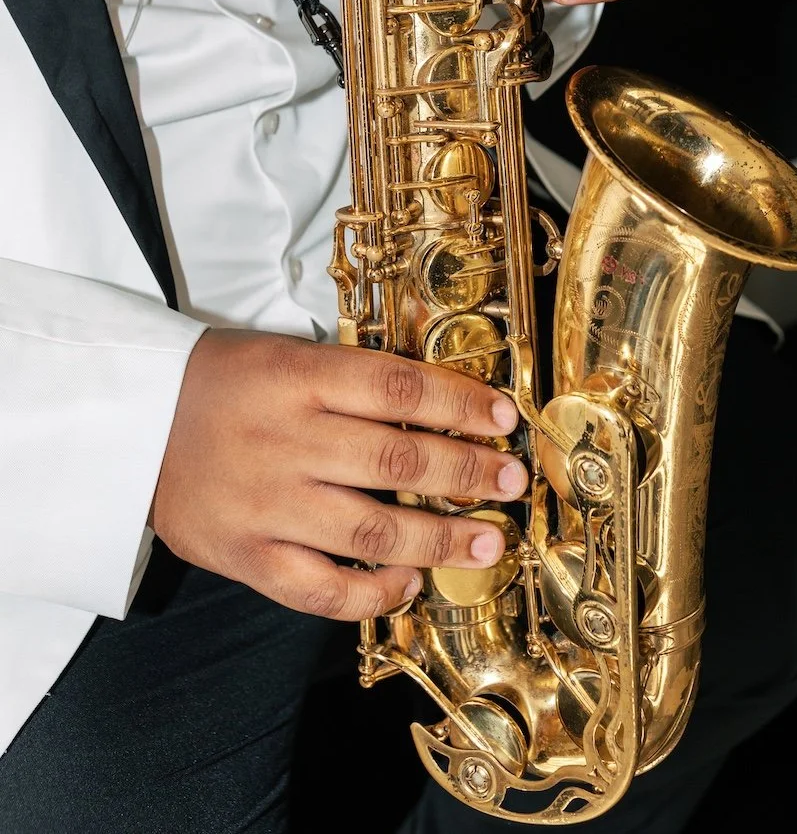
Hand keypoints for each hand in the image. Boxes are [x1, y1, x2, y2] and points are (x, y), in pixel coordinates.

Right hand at [149, 329, 527, 619]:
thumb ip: (353, 382)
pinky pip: (320, 590)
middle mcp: (285, 438)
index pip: (398, 387)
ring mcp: (265, 503)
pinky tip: (408, 582)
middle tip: (512, 481)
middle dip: (468, 473)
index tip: (506, 418)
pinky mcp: (244, 556)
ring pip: (372, 531)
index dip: (461, 403)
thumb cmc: (221, 384)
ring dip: (441, 539)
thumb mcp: (285, 355)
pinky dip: (372, 593)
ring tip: (488, 542)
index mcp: (296, 377)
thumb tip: (445, 409)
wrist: (130, 424)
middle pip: (398, 461)